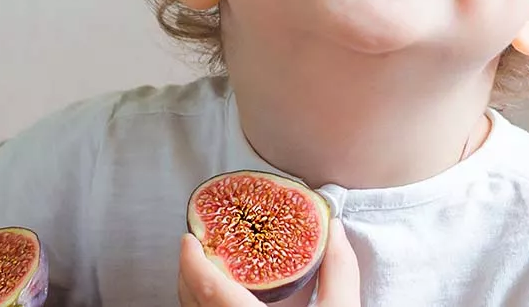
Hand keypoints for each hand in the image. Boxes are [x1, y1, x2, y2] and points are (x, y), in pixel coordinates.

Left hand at [178, 218, 359, 306]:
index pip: (206, 288)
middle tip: (199, 245)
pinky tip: (223, 296)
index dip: (191, 260)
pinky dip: (205, 304)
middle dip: (189, 270)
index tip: (189, 237)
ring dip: (195, 288)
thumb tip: (336, 229)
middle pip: (190, 299)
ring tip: (209, 266)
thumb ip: (339, 273)